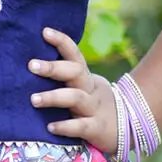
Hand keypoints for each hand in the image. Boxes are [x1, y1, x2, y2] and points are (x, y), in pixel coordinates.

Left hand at [29, 27, 117, 154]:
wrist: (130, 130)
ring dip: (54, 97)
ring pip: (76, 98)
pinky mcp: (98, 129)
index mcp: (87, 79)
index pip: (75, 56)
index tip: (45, 31)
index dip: (62, 42)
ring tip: (33, 99)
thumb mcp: (84, 91)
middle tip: (32, 65)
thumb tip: (31, 69)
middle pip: (76, 72)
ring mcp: (95, 109)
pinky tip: (50, 127)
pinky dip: (66, 126)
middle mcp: (91, 90)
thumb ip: (64, 82)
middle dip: (53, 67)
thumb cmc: (94, 109)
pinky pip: (82, 126)